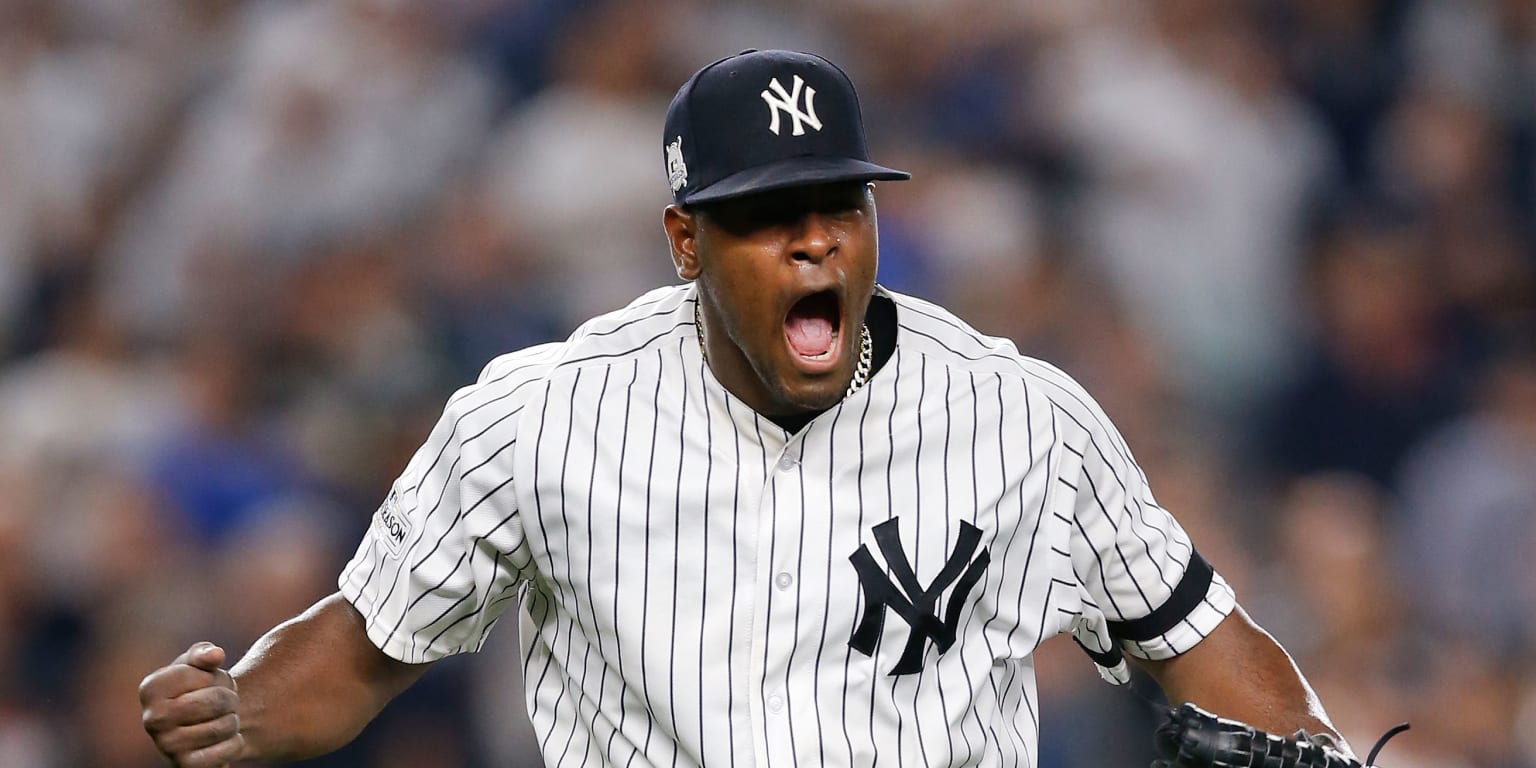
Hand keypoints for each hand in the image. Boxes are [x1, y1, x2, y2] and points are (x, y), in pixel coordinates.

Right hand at [139, 642, 245, 766]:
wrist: (199, 729)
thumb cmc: (198, 690)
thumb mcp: (198, 666)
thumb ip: (204, 653)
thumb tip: (215, 655)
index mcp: (150, 688)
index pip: (205, 676)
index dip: (218, 677)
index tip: (210, 683)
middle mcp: (151, 719)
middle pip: (215, 702)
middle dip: (230, 699)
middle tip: (225, 703)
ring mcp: (166, 746)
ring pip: (224, 726)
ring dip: (233, 721)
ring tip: (223, 720)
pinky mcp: (185, 767)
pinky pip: (229, 750)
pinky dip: (236, 743)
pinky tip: (224, 741)